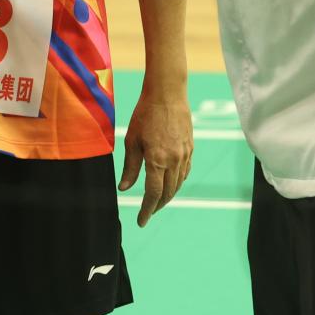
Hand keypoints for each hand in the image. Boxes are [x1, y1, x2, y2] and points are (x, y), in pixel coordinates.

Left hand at [120, 82, 192, 226]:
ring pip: (178, 184)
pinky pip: (185, 172)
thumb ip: (130, 167)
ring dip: (168, 196)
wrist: (167, 93)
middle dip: (157, 206)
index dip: (147, 210)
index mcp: (157, 160)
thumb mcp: (132, 140)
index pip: (153, 194)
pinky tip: (170, 184)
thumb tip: (124, 188)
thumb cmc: (145, 114)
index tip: (141, 221)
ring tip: (157, 201)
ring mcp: (184, 155)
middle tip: (147, 213)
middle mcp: (174, 160)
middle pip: (167, 193)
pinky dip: (177, 182)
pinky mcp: (190, 149)